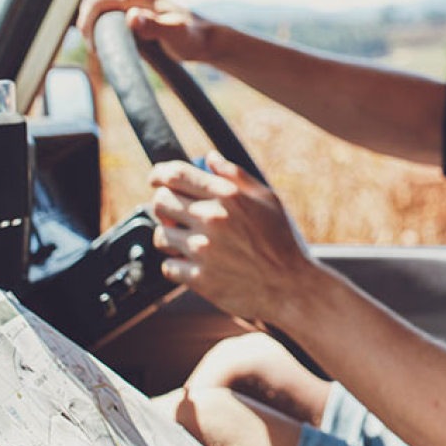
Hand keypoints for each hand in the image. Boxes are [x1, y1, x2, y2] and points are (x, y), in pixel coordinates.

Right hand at [80, 0, 219, 63]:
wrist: (205, 39)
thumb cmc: (192, 38)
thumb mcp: (174, 34)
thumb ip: (154, 26)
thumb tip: (131, 18)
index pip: (98, 1)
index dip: (88, 22)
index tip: (93, 45)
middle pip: (94, 4)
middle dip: (88, 25)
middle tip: (97, 50)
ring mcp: (132, 4)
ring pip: (100, 11)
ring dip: (93, 29)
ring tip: (101, 50)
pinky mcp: (134, 15)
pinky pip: (109, 19)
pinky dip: (102, 31)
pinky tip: (110, 47)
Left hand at [148, 151, 322, 322]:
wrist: (290, 287)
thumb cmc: (281, 242)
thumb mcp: (267, 199)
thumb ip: (236, 176)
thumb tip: (210, 158)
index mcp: (227, 197)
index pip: (177, 175)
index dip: (159, 173)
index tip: (156, 179)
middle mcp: (211, 219)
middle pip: (160, 202)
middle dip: (163, 205)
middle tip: (174, 214)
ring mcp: (202, 250)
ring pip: (160, 236)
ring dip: (169, 237)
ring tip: (187, 242)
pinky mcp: (198, 278)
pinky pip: (168, 267)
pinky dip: (176, 266)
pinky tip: (193, 264)